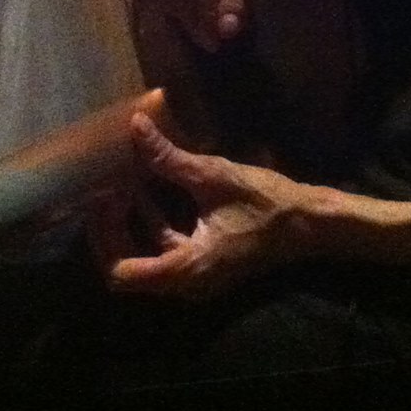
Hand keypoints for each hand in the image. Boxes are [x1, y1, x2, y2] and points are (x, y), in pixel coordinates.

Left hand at [100, 112, 315, 298]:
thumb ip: (168, 158)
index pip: (121, 274)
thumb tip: (134, 127)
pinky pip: (164, 251)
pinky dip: (150, 224)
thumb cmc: (265, 203)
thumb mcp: (214, 177)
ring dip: (129, 225)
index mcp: (186, 269)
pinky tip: (148, 189)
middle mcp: (186, 284)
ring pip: (144, 259)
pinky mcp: (203, 264)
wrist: (309, 225)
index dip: (102, 238)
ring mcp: (195, 277)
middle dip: (111, 230)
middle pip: (126, 269)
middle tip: (105, 190)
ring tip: (121, 183)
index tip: (101, 200)